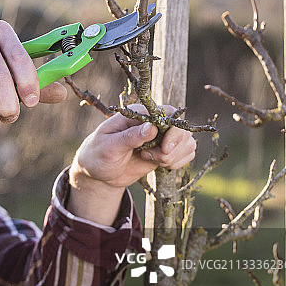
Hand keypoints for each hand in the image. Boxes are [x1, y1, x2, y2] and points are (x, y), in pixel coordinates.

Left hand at [67, 104, 195, 224]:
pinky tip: (161, 165)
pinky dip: (178, 162)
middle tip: (155, 158)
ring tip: (152, 160)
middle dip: (173, 149)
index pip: (168, 112)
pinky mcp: (165, 149)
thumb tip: (152, 127)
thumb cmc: (98, 155)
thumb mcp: (110, 147)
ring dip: (174, 157)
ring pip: (187, 142)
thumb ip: (130, 137)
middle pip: (182, 129)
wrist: (98, 172)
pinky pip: (186, 152)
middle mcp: (153, 122)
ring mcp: (161, 136)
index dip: (173, 131)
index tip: (164, 149)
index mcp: (139, 114)